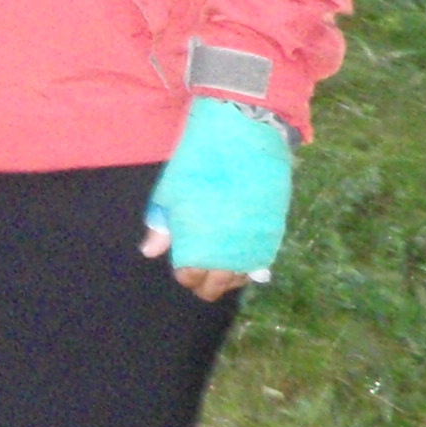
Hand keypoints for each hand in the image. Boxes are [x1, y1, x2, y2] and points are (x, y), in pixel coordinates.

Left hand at [142, 94, 293, 300]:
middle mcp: (230, 253)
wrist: (244, 139)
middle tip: (199, 269)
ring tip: (219, 264)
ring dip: (229, 276)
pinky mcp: (274, 232)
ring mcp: (255, 245)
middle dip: (206, 283)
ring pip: (241, 278)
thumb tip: (151, 252)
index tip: (182, 264)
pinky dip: (249, 264)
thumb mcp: (171, 192)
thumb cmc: (199, 163)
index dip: (185, 275)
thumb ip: (161, 226)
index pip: (192, 278)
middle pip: (218, 287)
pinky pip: (260, 261)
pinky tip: (239, 255)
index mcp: (199, 244)